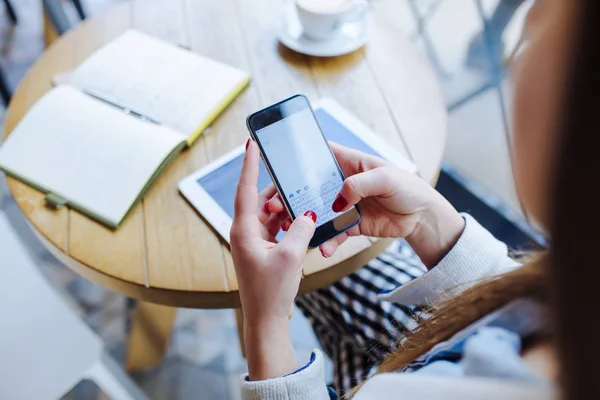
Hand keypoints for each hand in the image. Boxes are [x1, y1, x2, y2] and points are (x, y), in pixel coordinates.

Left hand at [230, 140, 315, 378]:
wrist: (266, 319)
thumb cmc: (272, 291)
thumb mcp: (291, 256)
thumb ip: (300, 229)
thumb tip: (308, 213)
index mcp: (243, 230)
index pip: (246, 189)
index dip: (249, 165)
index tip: (251, 144)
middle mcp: (244, 233)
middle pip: (259, 200)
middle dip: (276, 189)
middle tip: (291, 176)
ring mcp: (252, 242)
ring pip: (268, 214)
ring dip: (284, 209)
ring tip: (301, 201)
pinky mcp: (262, 251)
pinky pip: (274, 228)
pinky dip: (287, 223)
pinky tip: (301, 223)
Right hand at [264, 142, 464, 267]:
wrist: (422, 217)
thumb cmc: (408, 187)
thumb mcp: (386, 178)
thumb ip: (359, 184)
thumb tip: (338, 198)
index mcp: (348, 162)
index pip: (317, 156)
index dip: (297, 161)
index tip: (277, 170)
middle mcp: (341, 182)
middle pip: (309, 187)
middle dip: (291, 197)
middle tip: (276, 206)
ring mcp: (344, 204)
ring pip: (317, 212)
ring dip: (304, 222)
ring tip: (294, 231)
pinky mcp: (350, 224)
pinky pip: (333, 233)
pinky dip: (327, 241)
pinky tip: (323, 249)